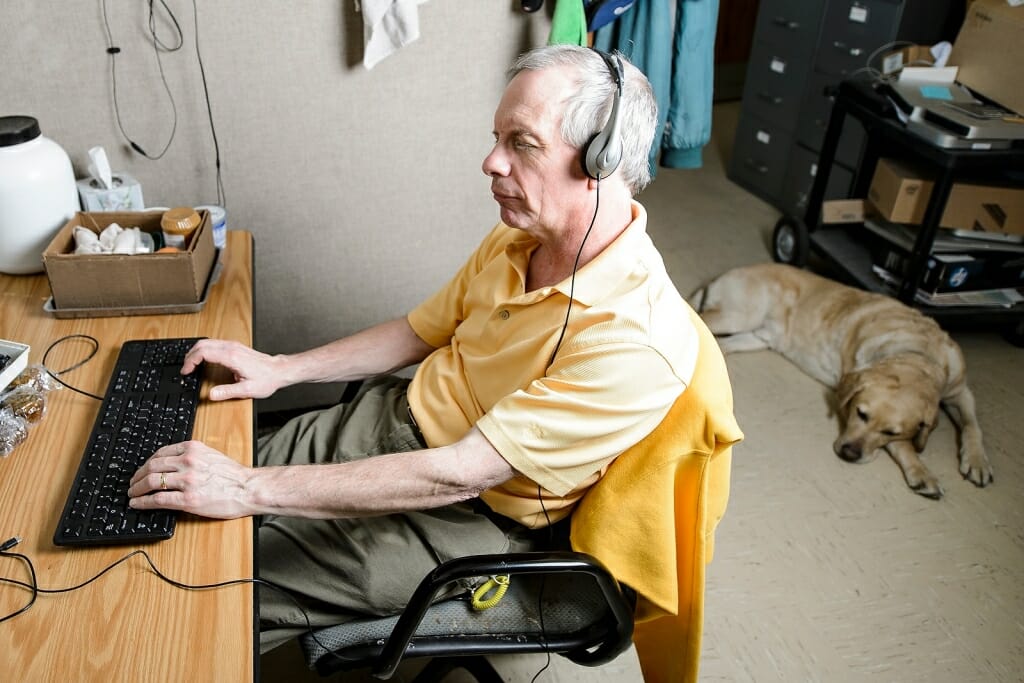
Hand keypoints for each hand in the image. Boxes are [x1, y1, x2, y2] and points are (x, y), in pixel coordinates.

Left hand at [128, 441, 255, 518]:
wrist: (249, 489)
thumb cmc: (234, 476)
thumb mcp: (211, 455)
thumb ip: (191, 457)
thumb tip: (170, 466)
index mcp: (193, 448)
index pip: (160, 453)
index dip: (147, 463)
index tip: (143, 469)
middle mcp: (188, 461)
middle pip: (152, 466)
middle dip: (138, 476)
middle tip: (133, 483)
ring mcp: (188, 480)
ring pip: (152, 482)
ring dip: (137, 489)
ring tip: (132, 494)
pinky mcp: (188, 499)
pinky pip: (158, 499)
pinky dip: (143, 502)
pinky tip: (137, 504)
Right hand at [182, 339, 284, 400]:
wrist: (278, 371)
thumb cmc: (266, 379)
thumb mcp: (247, 390)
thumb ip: (227, 392)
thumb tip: (211, 394)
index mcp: (232, 357)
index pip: (203, 352)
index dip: (190, 361)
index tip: (186, 371)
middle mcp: (231, 348)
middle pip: (202, 344)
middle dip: (189, 355)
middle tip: (185, 369)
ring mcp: (233, 345)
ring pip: (207, 342)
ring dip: (195, 351)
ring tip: (190, 365)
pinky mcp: (235, 346)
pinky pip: (214, 343)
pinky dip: (203, 350)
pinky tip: (202, 359)